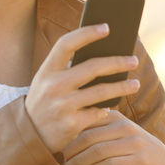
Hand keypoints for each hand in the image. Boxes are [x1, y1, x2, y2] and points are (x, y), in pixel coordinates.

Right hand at [25, 24, 141, 153]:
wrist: (29, 136)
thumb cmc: (45, 101)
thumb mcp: (47, 82)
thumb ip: (67, 68)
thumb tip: (103, 53)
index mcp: (46, 70)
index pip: (66, 44)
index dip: (87, 33)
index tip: (106, 27)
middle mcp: (53, 86)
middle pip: (93, 67)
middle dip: (117, 63)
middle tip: (134, 60)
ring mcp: (62, 106)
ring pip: (101, 92)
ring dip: (122, 87)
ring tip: (135, 84)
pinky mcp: (71, 125)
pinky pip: (97, 112)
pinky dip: (106, 109)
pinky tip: (111, 106)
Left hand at [58, 110, 164, 164]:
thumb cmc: (132, 151)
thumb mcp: (115, 136)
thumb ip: (94, 133)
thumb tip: (60, 141)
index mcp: (116, 116)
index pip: (84, 121)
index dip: (66, 136)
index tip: (51, 149)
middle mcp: (125, 126)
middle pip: (88, 137)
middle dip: (68, 153)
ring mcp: (134, 141)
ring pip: (97, 151)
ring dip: (77, 164)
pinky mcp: (141, 159)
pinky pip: (110, 164)